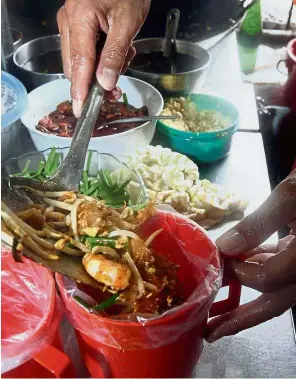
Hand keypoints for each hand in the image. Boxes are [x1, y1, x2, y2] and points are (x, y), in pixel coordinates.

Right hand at [57, 0, 150, 116]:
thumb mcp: (128, 23)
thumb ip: (115, 55)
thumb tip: (104, 83)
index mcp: (80, 17)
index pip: (79, 62)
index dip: (80, 89)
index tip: (81, 109)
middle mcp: (69, 21)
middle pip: (76, 66)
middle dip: (95, 82)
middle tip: (116, 90)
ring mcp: (71, 23)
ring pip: (81, 62)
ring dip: (102, 70)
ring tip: (124, 55)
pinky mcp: (77, 26)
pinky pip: (85, 52)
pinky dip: (101, 59)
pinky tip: (117, 50)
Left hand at [206, 170, 295, 341]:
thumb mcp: (291, 197)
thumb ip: (260, 222)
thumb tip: (226, 246)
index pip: (268, 278)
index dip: (239, 272)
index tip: (220, 258)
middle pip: (273, 302)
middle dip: (240, 319)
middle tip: (211, 331)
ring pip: (274, 288)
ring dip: (246, 297)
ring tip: (218, 309)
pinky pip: (276, 268)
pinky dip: (255, 270)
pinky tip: (237, 268)